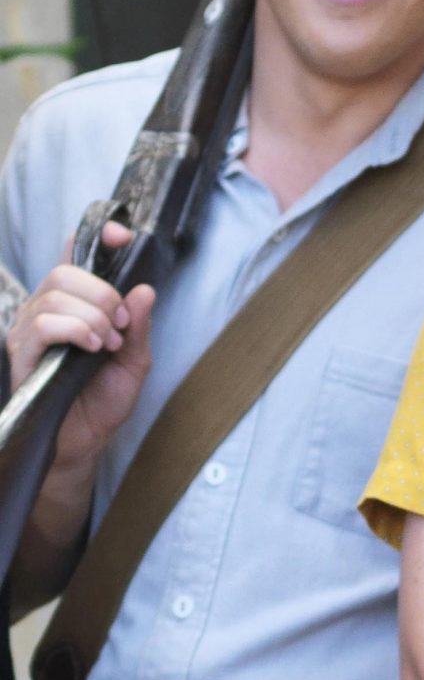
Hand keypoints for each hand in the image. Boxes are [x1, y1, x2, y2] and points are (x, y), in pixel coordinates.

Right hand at [10, 221, 154, 472]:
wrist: (84, 442)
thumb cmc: (104, 401)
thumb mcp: (134, 362)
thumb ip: (137, 327)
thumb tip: (144, 290)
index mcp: (73, 306)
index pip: (74, 255)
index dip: (97, 239)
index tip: (123, 237)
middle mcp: (45, 311)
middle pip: (64, 271)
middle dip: (102, 293)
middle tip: (119, 326)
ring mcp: (29, 331)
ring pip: (54, 295)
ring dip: (91, 317)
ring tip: (106, 345)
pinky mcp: (22, 353)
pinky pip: (42, 325)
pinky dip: (74, 330)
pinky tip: (91, 349)